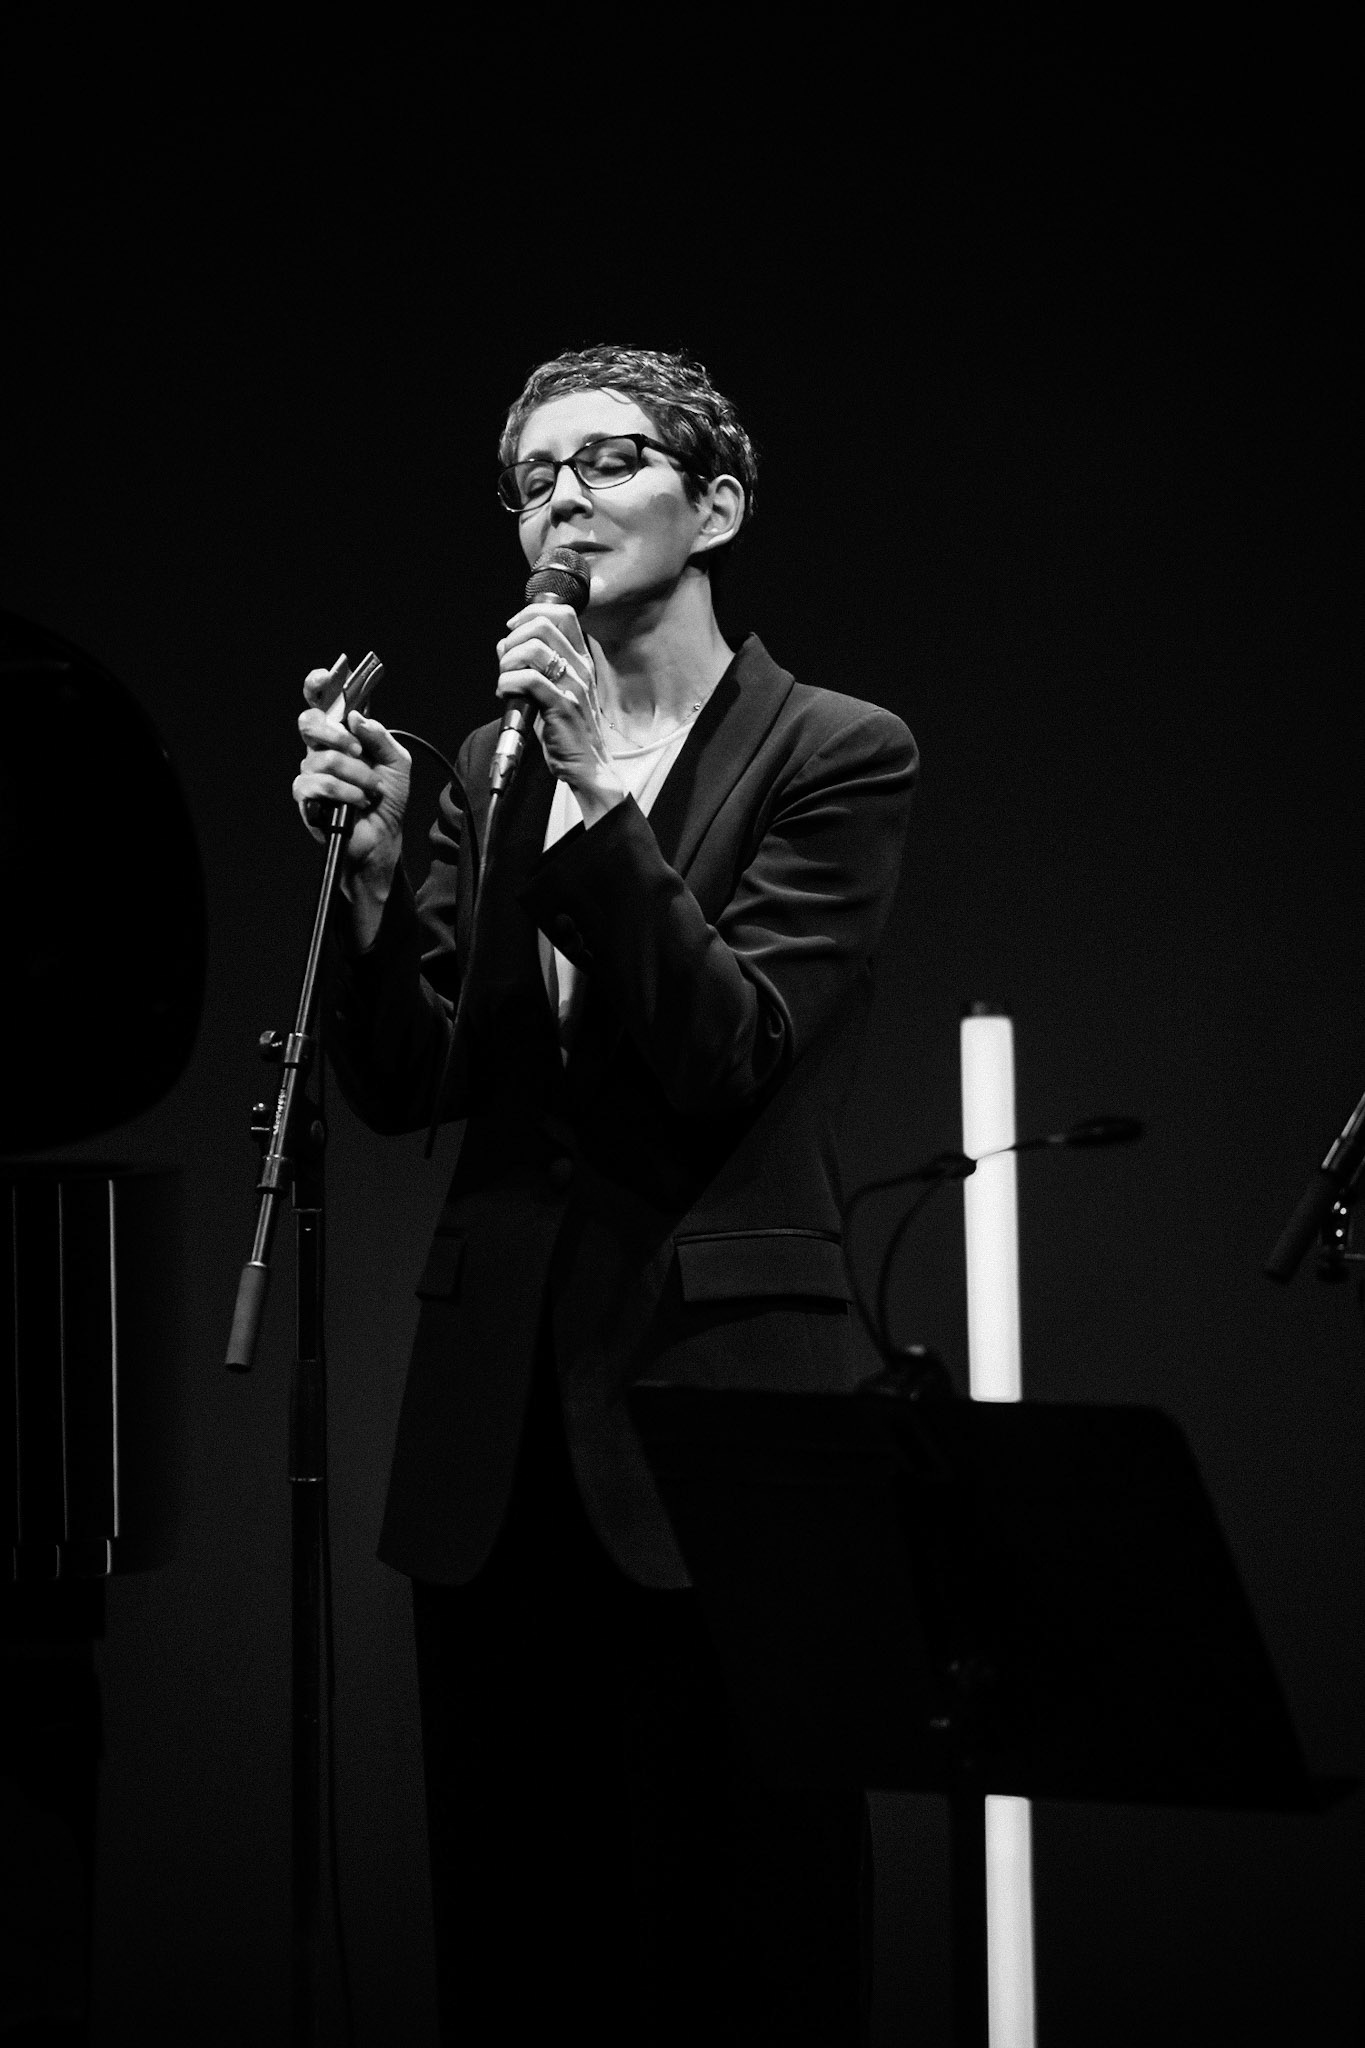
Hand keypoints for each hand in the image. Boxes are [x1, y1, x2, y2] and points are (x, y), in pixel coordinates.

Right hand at [292, 653, 411, 902]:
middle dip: (335, 733)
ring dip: (357, 776)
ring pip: (323, 759)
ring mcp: (311, 773)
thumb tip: (357, 718)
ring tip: (372, 791)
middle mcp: (321, 750)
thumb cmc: (387, 799)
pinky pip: (319, 785)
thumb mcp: (397, 762)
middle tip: (359, 750)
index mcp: (341, 735)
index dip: (317, 686)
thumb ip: (381, 737)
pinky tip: (359, 802)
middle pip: (309, 723)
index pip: (321, 703)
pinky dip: (346, 793)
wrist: (384, 836)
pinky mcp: (306, 798)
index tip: (326, 677)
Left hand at [496, 602, 624, 823]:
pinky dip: (508, 683)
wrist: (589, 768)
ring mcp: (573, 686)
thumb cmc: (568, 731)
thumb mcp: (557, 691)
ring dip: (508, 663)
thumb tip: (505, 645)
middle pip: (542, 625)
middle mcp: (581, 668)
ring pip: (532, 649)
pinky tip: (507, 696)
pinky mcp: (562, 706)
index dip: (531, 613)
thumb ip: (536, 665)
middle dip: (513, 639)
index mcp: (582, 660)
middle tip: (506, 663)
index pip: (563, 614)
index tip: (513, 629)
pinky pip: (528, 680)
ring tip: (505, 682)